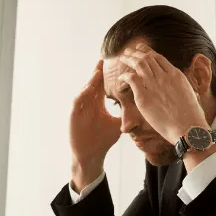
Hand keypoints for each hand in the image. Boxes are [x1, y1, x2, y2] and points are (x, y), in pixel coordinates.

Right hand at [70, 60, 119, 190]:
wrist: (91, 155)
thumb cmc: (103, 140)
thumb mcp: (117, 126)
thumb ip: (126, 115)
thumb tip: (141, 108)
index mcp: (97, 104)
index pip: (103, 86)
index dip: (108, 76)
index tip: (115, 66)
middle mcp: (88, 104)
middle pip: (93, 84)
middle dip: (98, 72)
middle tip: (104, 60)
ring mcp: (81, 109)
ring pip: (85, 90)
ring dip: (91, 81)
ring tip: (98, 71)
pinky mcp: (74, 115)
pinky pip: (78, 101)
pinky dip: (83, 94)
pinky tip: (89, 88)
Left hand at [117, 44, 208, 143]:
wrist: (188, 129)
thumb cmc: (191, 117)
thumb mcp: (190, 94)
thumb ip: (180, 87)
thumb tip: (177, 87)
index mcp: (176, 75)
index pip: (158, 58)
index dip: (147, 52)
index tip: (141, 50)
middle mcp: (165, 77)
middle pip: (147, 58)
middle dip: (136, 53)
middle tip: (128, 52)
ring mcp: (154, 86)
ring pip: (138, 64)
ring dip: (129, 59)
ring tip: (123, 58)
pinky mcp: (144, 97)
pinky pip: (131, 79)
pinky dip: (125, 76)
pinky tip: (122, 78)